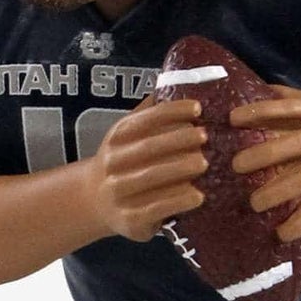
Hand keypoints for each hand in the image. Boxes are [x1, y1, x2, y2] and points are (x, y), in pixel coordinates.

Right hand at [87, 97, 208, 240]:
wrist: (95, 201)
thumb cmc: (124, 162)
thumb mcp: (127, 134)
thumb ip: (149, 113)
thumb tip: (180, 82)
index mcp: (117, 137)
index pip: (144, 120)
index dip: (171, 112)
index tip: (197, 108)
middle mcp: (114, 163)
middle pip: (148, 148)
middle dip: (179, 140)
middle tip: (206, 136)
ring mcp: (119, 192)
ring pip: (151, 178)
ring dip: (180, 169)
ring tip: (205, 163)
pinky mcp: (129, 219)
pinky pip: (156, 208)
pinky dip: (179, 201)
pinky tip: (199, 196)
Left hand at [229, 90, 300, 240]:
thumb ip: (297, 100)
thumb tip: (259, 90)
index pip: (291, 108)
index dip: (261, 111)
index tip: (233, 119)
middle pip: (296, 143)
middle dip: (264, 154)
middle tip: (235, 166)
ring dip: (278, 191)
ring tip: (254, 204)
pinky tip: (282, 232)